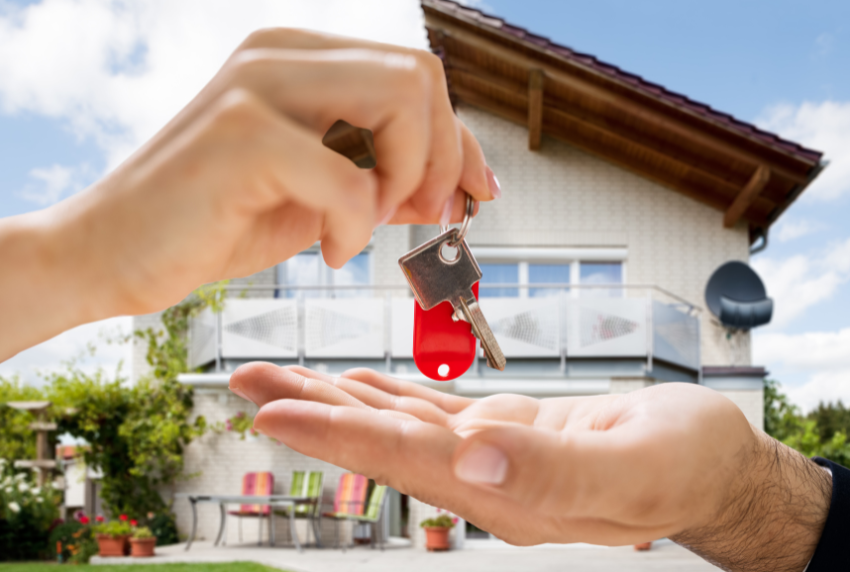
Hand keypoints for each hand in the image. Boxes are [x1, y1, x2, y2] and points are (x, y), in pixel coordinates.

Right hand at [0, 29, 496, 360]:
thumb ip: (384, 176)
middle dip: (444, 156)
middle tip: (421, 213)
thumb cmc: (214, 222)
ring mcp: (259, 86)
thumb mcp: (318, 195)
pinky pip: (352, 178)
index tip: (475, 191)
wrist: (112, 255)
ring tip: (367, 224)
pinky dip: (356, 226)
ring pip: (403, 99)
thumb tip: (460, 180)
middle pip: (421, 76)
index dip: (460, 139)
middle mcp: (280, 54)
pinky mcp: (243, 136)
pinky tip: (328, 248)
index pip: (415, 77)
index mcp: (298, 57)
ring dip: (407, 178)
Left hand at [231, 365, 831, 571]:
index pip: (401, 459)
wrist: (711, 466)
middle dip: (310, 410)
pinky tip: (359, 384)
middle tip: (244, 380)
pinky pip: (432, 413)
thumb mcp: (635, 465)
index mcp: (507, 491)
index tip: (272, 409)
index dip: (334, 434)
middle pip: (379, 441)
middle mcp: (484, 478)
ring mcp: (491, 457)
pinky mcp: (507, 433)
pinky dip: (389, 395)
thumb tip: (475, 454)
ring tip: (280, 377)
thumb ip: (556, 466)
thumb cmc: (686, 464)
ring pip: (397, 423)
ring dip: (336, 398)